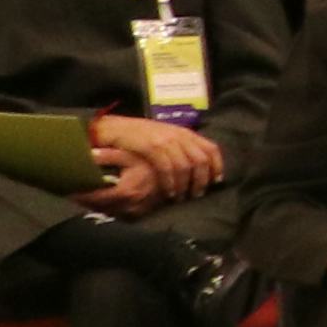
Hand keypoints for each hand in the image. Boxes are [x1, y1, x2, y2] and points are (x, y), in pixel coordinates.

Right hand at [84, 113, 219, 205]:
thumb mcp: (162, 137)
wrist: (110, 128)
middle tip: (197, 195)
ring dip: (184, 185)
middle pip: (201, 160)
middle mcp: (178, 135)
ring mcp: (164, 140)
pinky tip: (168, 193)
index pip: (211, 148)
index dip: (217, 166)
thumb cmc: (136, 135)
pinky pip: (167, 168)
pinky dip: (170, 183)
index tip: (216, 182)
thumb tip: (195, 166)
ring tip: (181, 198)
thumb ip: (179, 147)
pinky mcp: (150, 147)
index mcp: (184, 132)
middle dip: (201, 180)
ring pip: (185, 166)